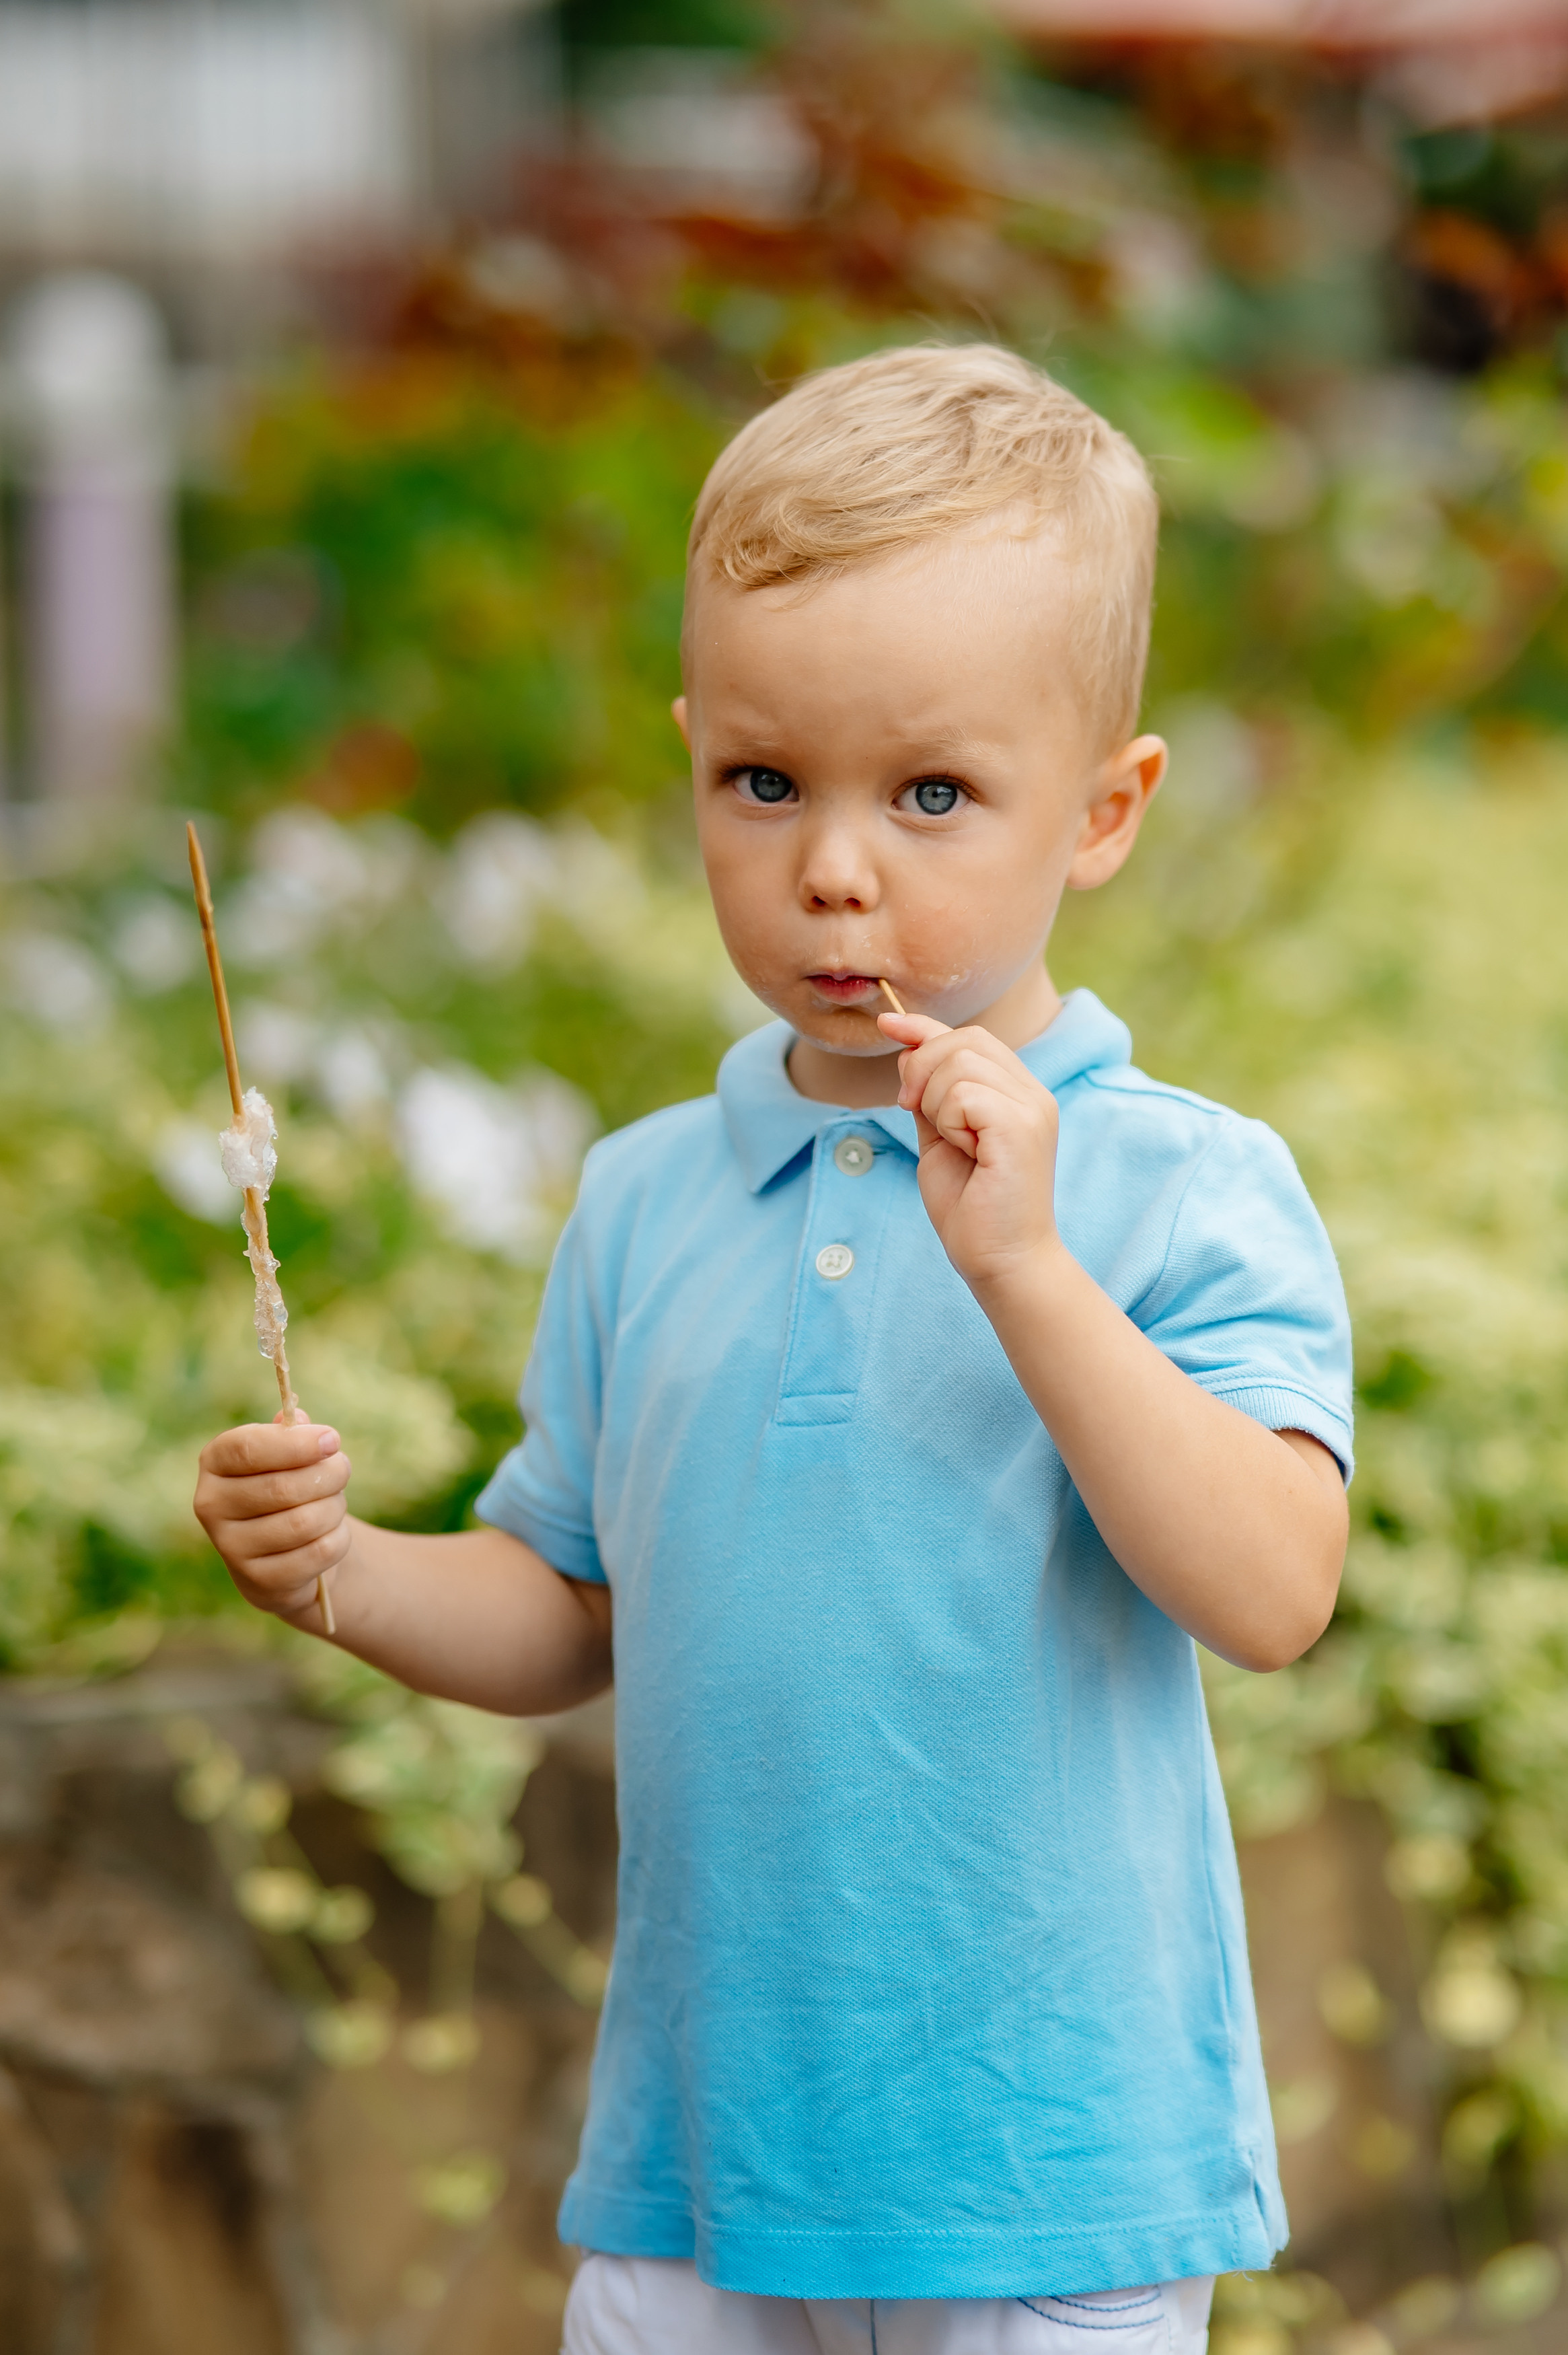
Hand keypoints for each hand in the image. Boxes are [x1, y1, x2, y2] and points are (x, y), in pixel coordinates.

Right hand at [194, 1416, 352, 1622]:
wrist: (286, 1554)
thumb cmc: (288, 1488)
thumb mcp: (288, 1455)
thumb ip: (292, 1432)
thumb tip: (296, 1417)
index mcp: (214, 1462)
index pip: (247, 1449)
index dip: (296, 1444)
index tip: (333, 1440)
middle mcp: (211, 1505)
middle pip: (282, 1487)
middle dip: (327, 1475)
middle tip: (342, 1469)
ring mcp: (230, 1548)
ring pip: (304, 1521)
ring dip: (334, 1507)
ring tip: (334, 1502)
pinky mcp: (258, 1581)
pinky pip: (317, 1552)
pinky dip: (337, 1538)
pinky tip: (331, 1532)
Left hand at [879, 1011, 1062, 1289]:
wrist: (999, 1260)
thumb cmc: (971, 1207)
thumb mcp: (939, 1137)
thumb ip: (928, 1094)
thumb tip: (907, 1047)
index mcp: (1017, 1094)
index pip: (971, 1038)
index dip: (924, 1028)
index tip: (887, 1024)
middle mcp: (1032, 1094)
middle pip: (965, 1040)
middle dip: (922, 1068)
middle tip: (914, 1111)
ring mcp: (1031, 1108)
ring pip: (960, 1064)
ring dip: (936, 1103)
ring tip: (955, 1143)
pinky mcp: (1022, 1127)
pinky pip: (965, 1094)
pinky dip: (949, 1121)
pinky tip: (966, 1152)